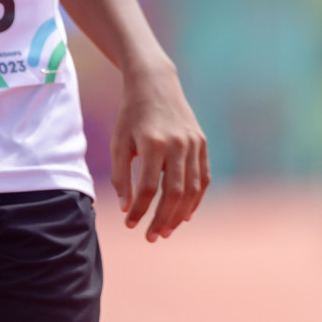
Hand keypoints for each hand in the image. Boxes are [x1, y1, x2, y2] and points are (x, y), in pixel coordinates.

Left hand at [111, 63, 209, 241]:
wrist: (155, 84)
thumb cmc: (131, 115)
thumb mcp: (119, 142)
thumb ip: (120, 176)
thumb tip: (127, 208)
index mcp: (152, 143)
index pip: (147, 188)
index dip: (139, 210)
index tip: (130, 224)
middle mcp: (177, 145)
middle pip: (173, 193)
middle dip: (161, 219)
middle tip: (152, 237)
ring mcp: (193, 144)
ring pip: (191, 189)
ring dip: (180, 214)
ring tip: (167, 231)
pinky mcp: (202, 143)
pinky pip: (203, 178)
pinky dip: (195, 199)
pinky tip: (184, 215)